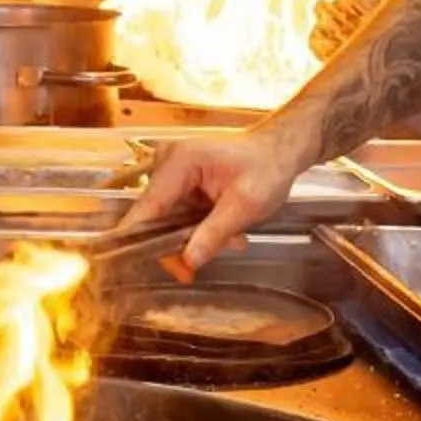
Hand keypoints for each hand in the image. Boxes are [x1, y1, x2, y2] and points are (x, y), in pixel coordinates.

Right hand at [127, 124, 314, 272]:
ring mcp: (170, 171)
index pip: (148, 208)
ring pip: (166, 220)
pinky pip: (176, 214)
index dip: (141, 240)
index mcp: (179, 162)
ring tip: (231, 239)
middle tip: (201, 266)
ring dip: (193, 237)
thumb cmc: (267, 169)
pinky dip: (196, 227)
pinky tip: (224, 230)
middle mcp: (167, 163)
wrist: (278, 151)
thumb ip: (214, 234)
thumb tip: (188, 261)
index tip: (141, 269)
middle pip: (154, 217)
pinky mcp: (178, 181)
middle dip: (179, 244)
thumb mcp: (246, 205)